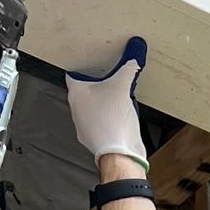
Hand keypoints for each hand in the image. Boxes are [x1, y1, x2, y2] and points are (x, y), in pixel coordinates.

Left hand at [66, 37, 147, 167]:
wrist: (119, 155)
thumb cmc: (113, 123)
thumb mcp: (123, 87)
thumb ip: (129, 68)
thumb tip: (135, 54)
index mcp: (76, 94)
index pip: (73, 73)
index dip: (83, 66)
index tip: (91, 62)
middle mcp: (76, 110)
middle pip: (84, 90)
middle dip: (96, 83)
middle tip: (108, 76)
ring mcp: (84, 126)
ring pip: (92, 107)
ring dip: (102, 101)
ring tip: (116, 95)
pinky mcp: (95, 138)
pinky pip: (100, 121)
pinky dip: (108, 116)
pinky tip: (119, 114)